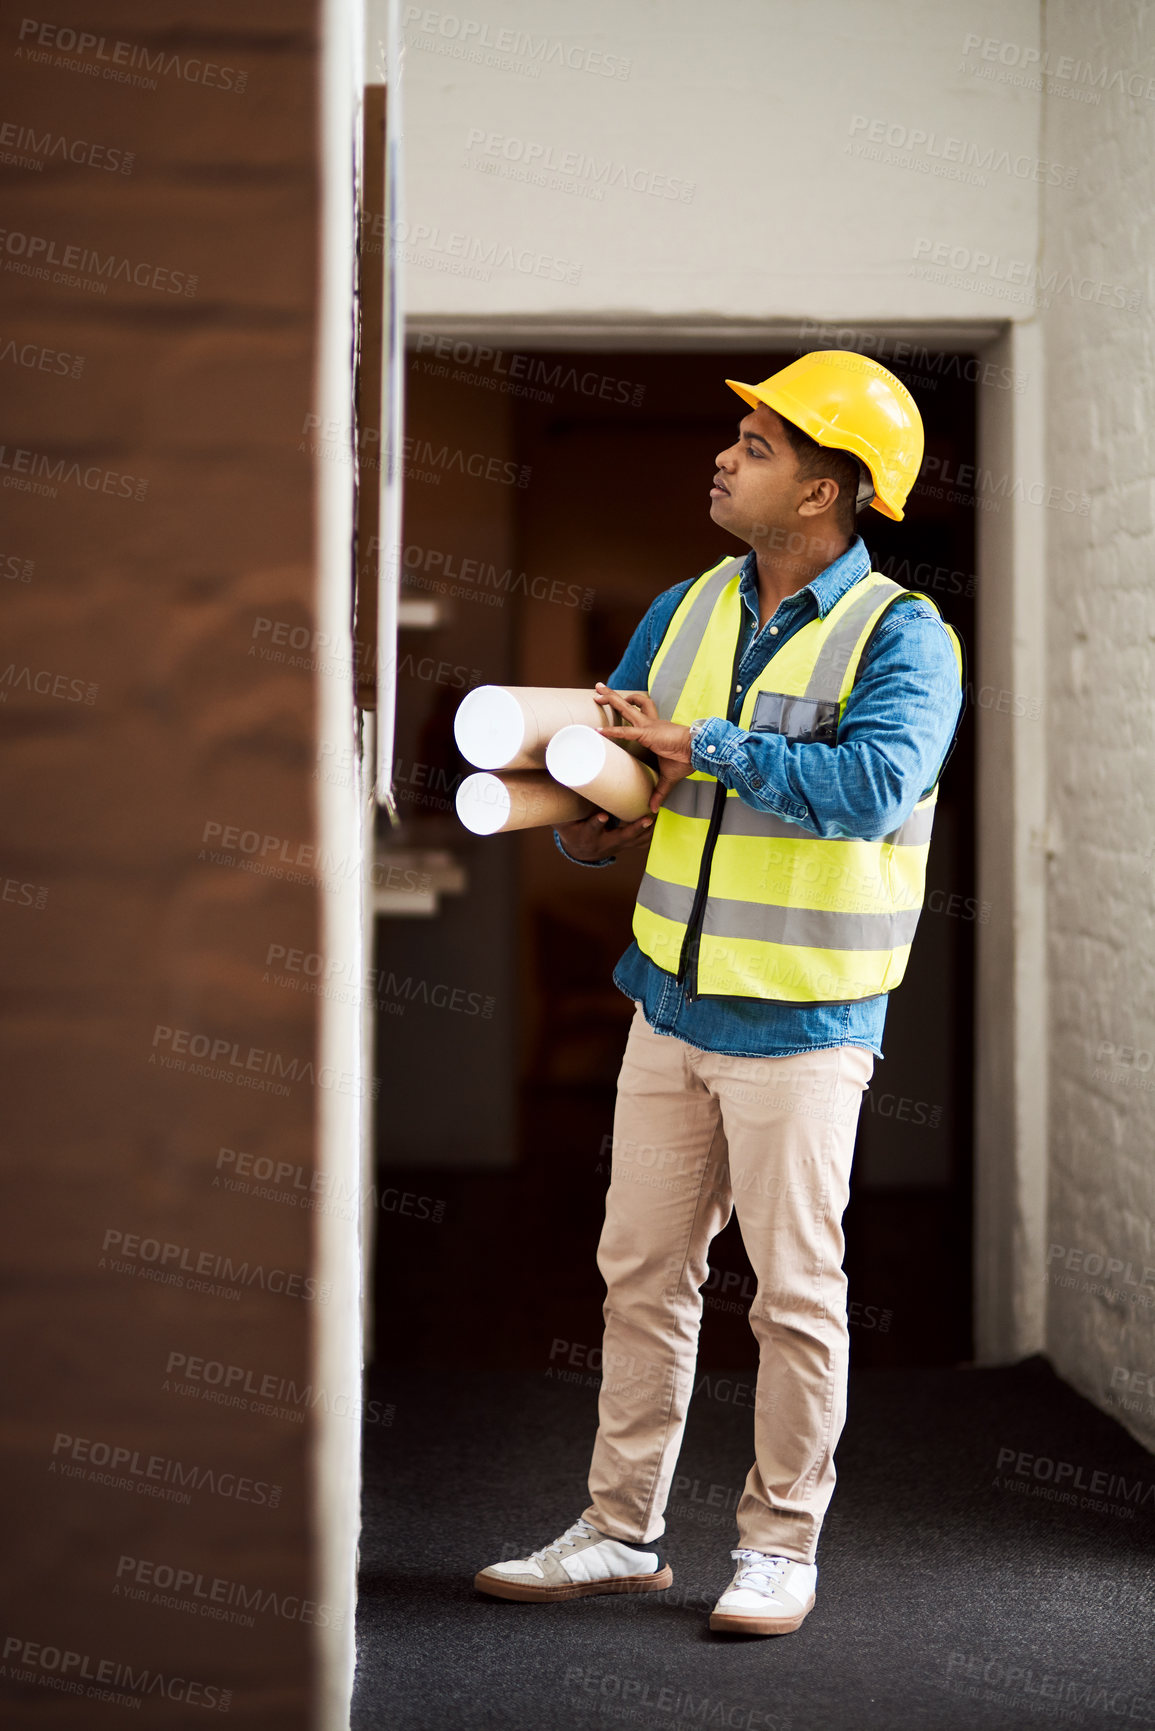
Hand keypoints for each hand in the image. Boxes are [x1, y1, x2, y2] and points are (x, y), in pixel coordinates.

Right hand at [555, 808, 653, 861]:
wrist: (580, 849)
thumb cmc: (572, 829)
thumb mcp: (566, 819)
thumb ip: (571, 803)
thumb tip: (571, 777)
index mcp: (586, 835)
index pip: (591, 829)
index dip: (597, 823)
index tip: (603, 817)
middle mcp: (603, 843)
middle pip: (621, 837)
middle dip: (635, 829)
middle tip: (646, 819)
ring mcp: (617, 846)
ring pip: (635, 841)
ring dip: (648, 831)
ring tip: (658, 817)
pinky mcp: (625, 845)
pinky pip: (641, 842)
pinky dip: (651, 833)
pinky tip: (660, 823)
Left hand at [595, 683, 693, 812]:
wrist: (698, 752)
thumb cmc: (686, 760)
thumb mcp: (668, 777)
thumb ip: (658, 791)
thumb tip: (653, 809)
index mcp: (655, 729)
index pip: (638, 714)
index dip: (628, 708)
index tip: (620, 704)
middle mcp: (650, 723)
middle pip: (630, 704)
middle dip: (614, 696)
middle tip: (598, 689)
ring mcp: (648, 726)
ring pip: (626, 708)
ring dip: (611, 699)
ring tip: (596, 692)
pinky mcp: (647, 733)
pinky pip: (625, 730)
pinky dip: (611, 731)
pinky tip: (598, 731)